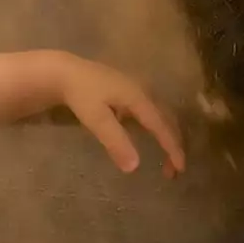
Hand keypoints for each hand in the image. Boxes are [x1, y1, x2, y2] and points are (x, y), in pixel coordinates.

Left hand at [0, 50, 186, 176]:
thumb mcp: (96, 119)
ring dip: (166, 136)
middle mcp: (143, 91)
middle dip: (173, 144)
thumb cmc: (79, 95)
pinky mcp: (127, 91)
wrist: (63, 72)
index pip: (162, 127)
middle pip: (166, 120)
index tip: (180, 169)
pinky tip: (146, 137)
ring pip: (160, 115)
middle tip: (175, 170)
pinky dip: (155, 127)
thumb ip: (115, 142)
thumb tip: (135, 168)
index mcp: (139, 98)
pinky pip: (149, 111)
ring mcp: (136, 89)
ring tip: (167, 157)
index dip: (172, 148)